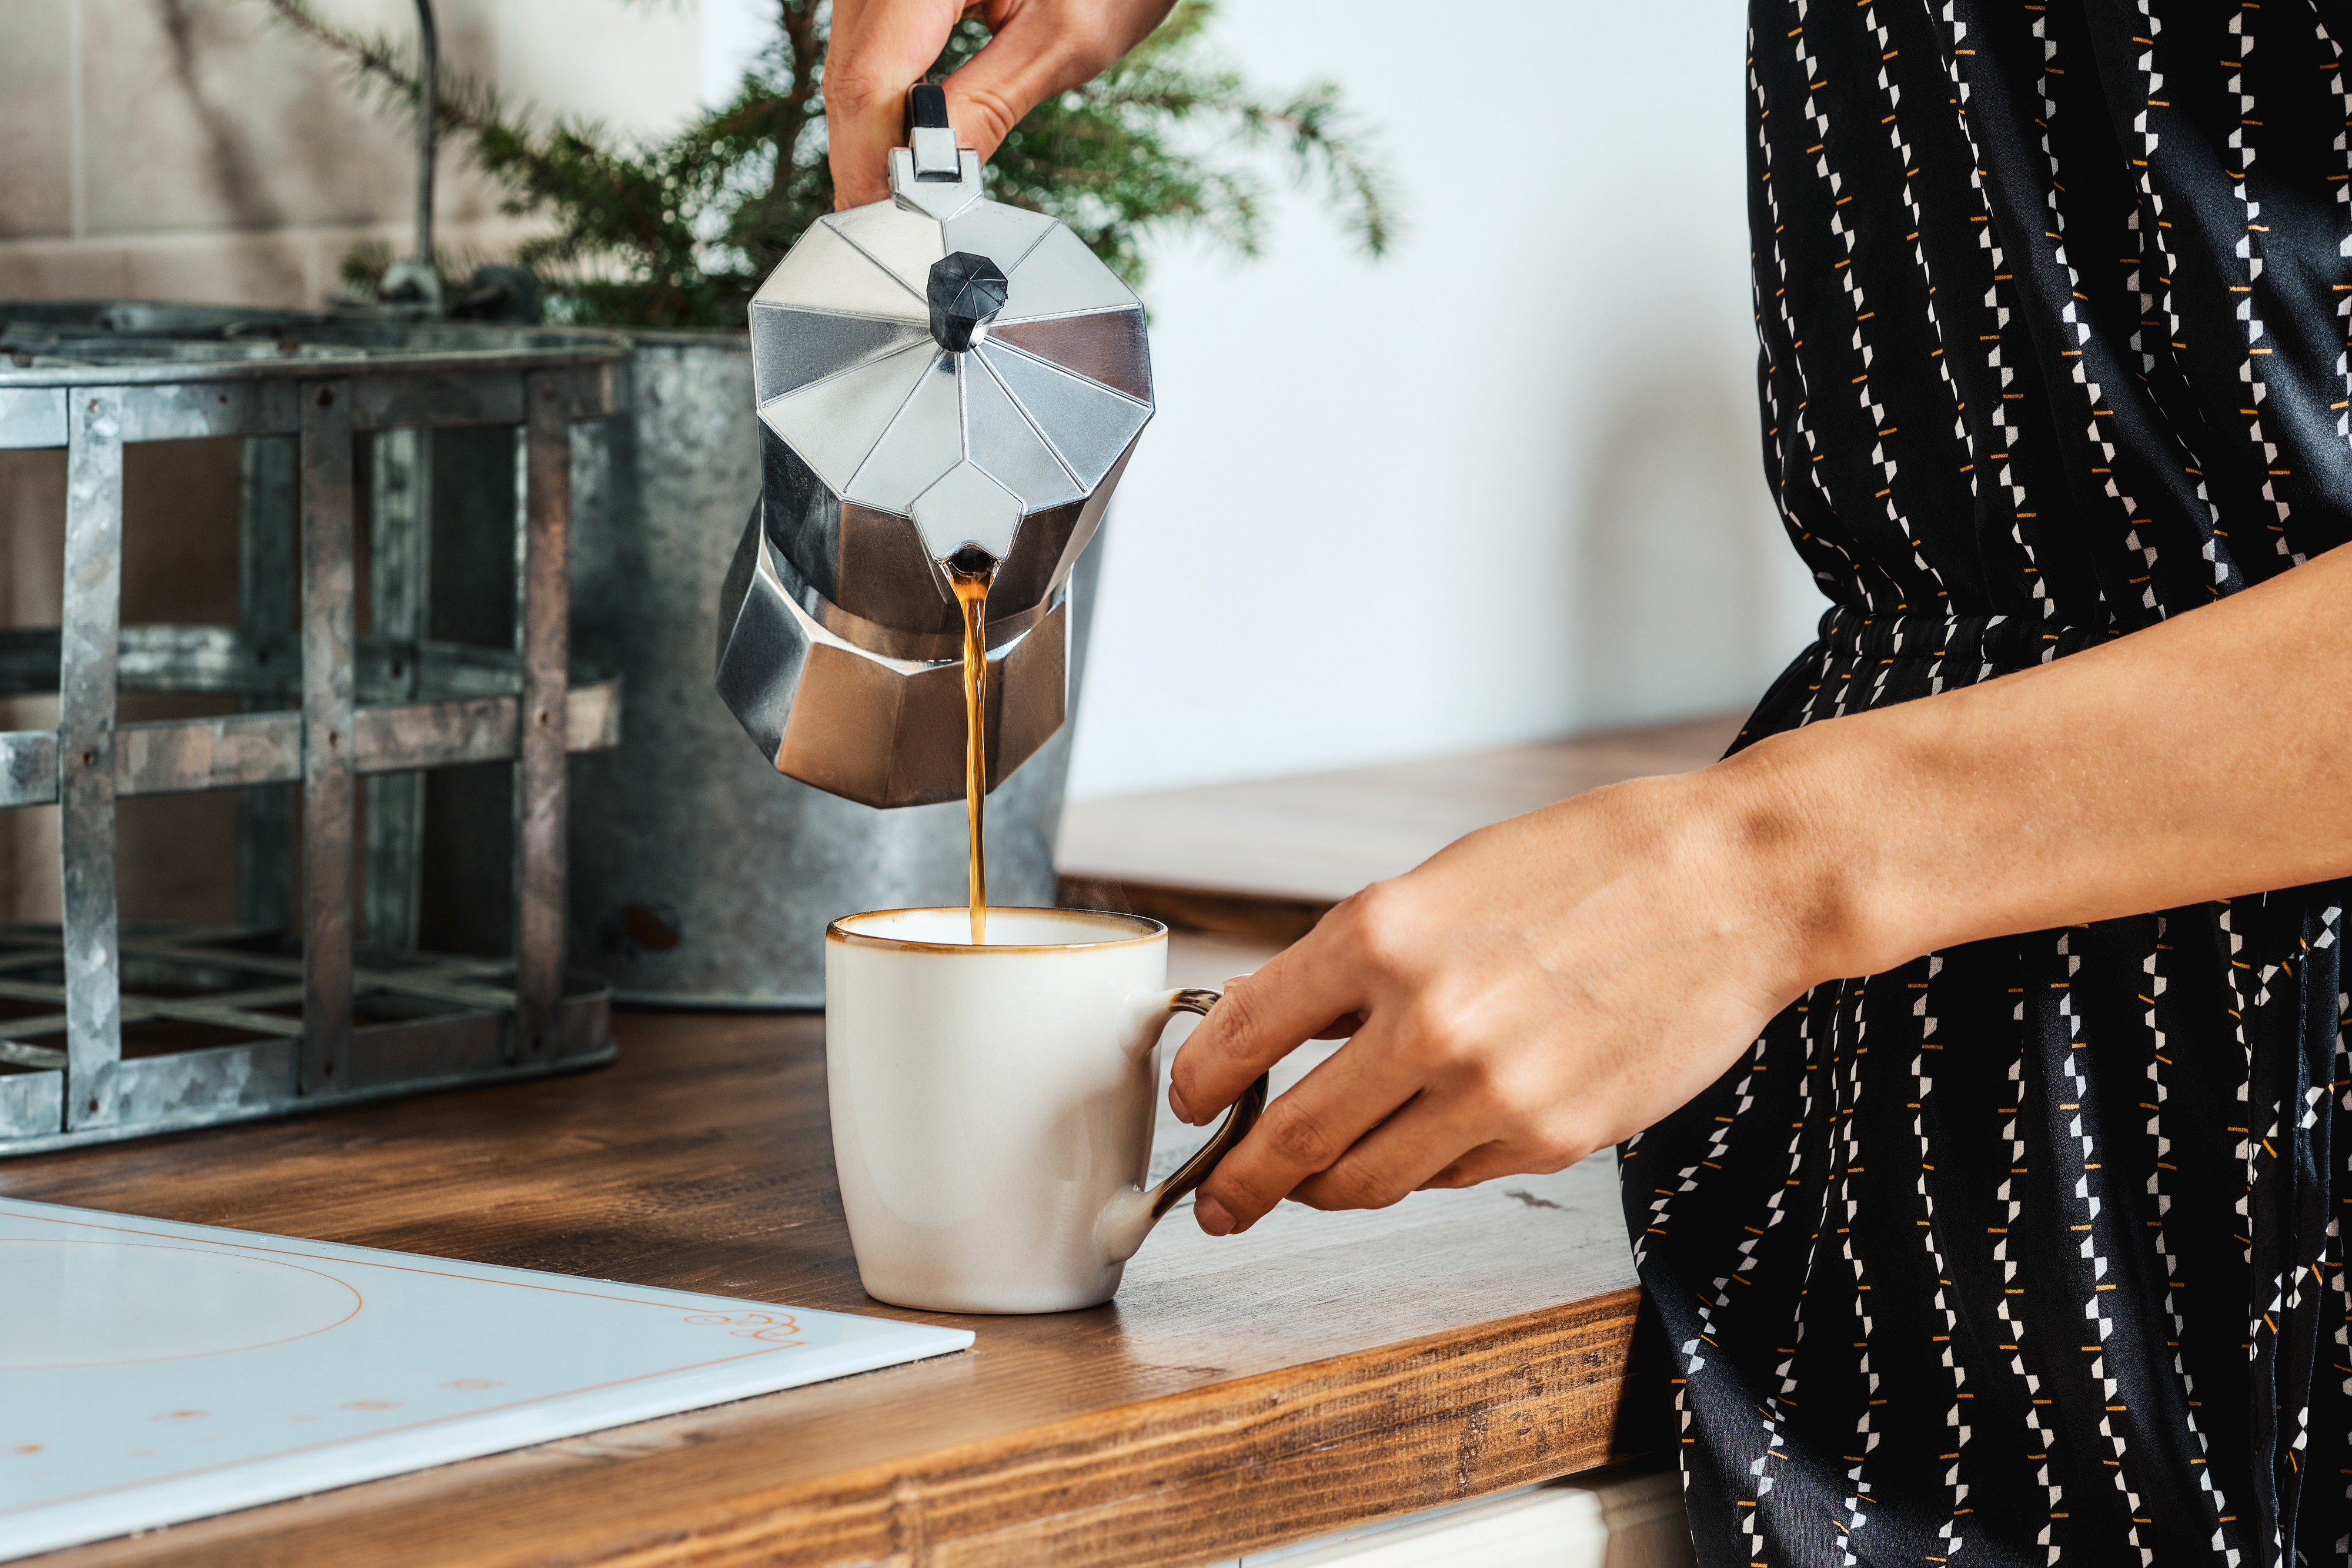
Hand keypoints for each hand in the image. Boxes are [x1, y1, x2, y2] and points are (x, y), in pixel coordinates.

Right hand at [825, 0, 1176, 207]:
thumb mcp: (1064, 37)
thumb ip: (990, 106)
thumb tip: (936, 179)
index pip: (869, 80)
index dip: (871, 164)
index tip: (890, 226)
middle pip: (850, 75)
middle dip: (867, 160)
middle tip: (893, 230)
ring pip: (849, 64)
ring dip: (870, 136)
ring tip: (903, 195)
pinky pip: (865, 46)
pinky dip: (882, 99)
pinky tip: (907, 142)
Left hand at [1166, 765, 1838, 1233]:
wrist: (1733, 886)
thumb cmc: (1592, 865)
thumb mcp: (1446, 883)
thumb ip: (1359, 961)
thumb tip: (1280, 1026)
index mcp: (1381, 935)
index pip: (1243, 1033)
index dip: (1198, 1083)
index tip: (1187, 1105)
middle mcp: (1425, 1021)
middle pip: (1292, 1140)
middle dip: (1238, 1184)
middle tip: (1217, 1202)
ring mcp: (1490, 1092)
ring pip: (1367, 1180)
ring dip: (1324, 1189)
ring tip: (1311, 1184)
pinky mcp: (1551, 1138)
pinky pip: (1452, 1177)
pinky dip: (1424, 1166)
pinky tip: (1431, 1136)